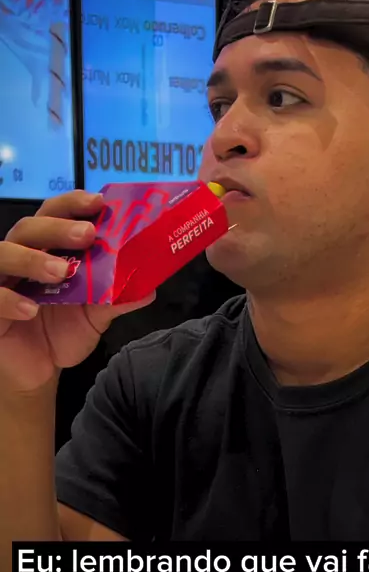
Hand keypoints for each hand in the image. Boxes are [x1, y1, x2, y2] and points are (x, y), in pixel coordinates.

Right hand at [0, 190, 154, 392]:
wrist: (39, 369)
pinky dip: (9, 299)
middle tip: (88, 234)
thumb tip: (150, 289)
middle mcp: (20, 257)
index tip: (99, 202)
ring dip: (32, 258)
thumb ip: (118, 300)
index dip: (73, 203)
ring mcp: (1, 280)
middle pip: (29, 227)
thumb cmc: (62, 332)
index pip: (54, 213)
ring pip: (3, 253)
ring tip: (62, 271)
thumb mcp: (95, 316)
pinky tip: (31, 309)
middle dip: (59, 226)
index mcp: (46, 249)